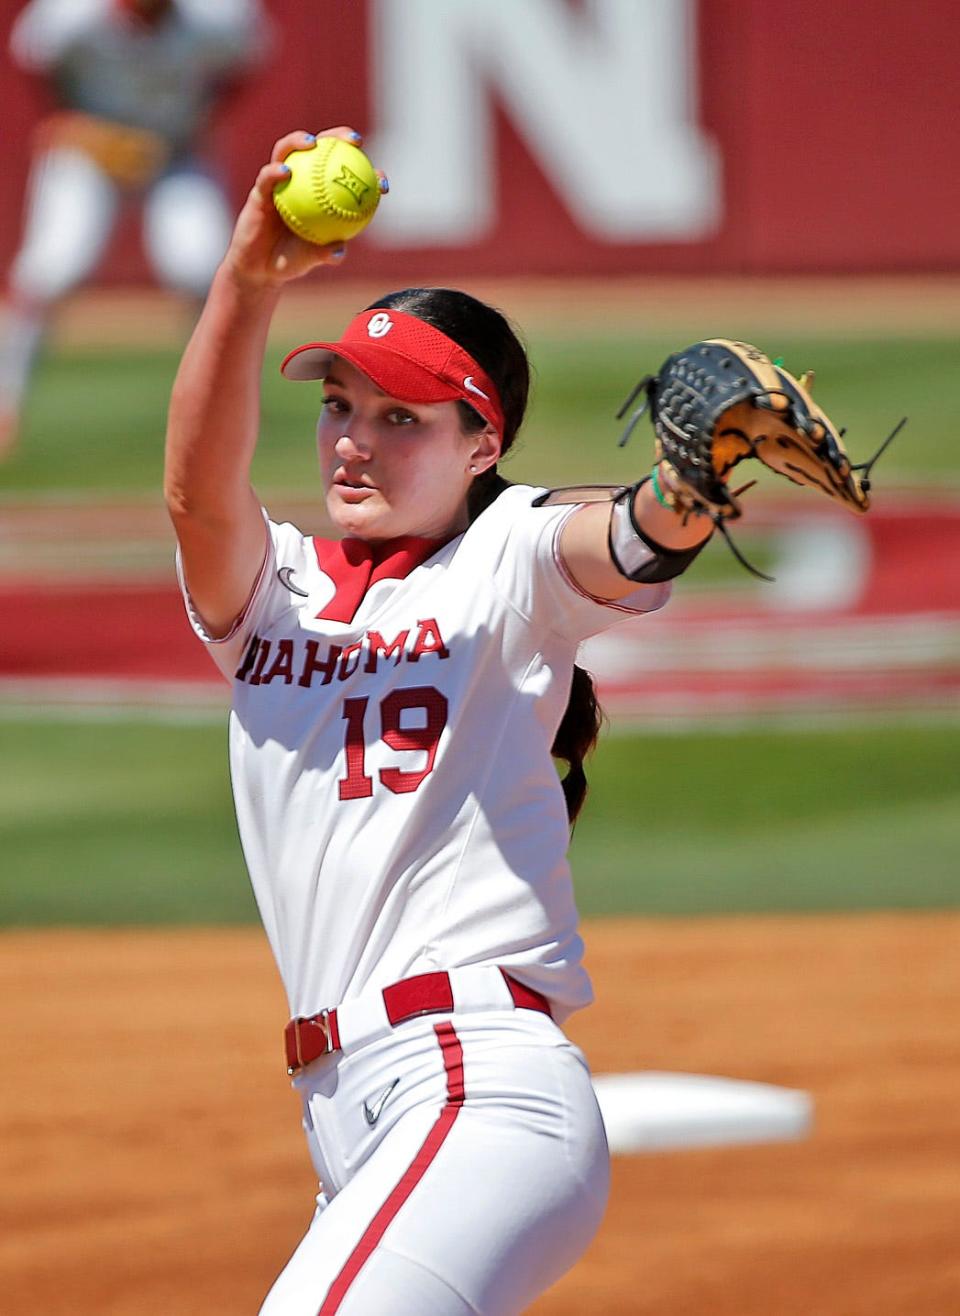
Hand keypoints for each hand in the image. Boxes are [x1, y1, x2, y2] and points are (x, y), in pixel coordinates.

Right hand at [222, 128, 386, 288]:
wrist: (260, 269)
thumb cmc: (291, 261)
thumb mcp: (311, 259)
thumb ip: (325, 253)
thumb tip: (339, 250)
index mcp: (323, 196)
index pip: (347, 177)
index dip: (368, 174)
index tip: (382, 181)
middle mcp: (303, 182)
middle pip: (322, 148)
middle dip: (340, 137)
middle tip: (355, 141)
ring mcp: (281, 183)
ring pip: (289, 151)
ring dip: (300, 140)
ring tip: (312, 142)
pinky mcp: (260, 190)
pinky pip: (267, 177)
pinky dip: (275, 171)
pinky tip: (285, 171)